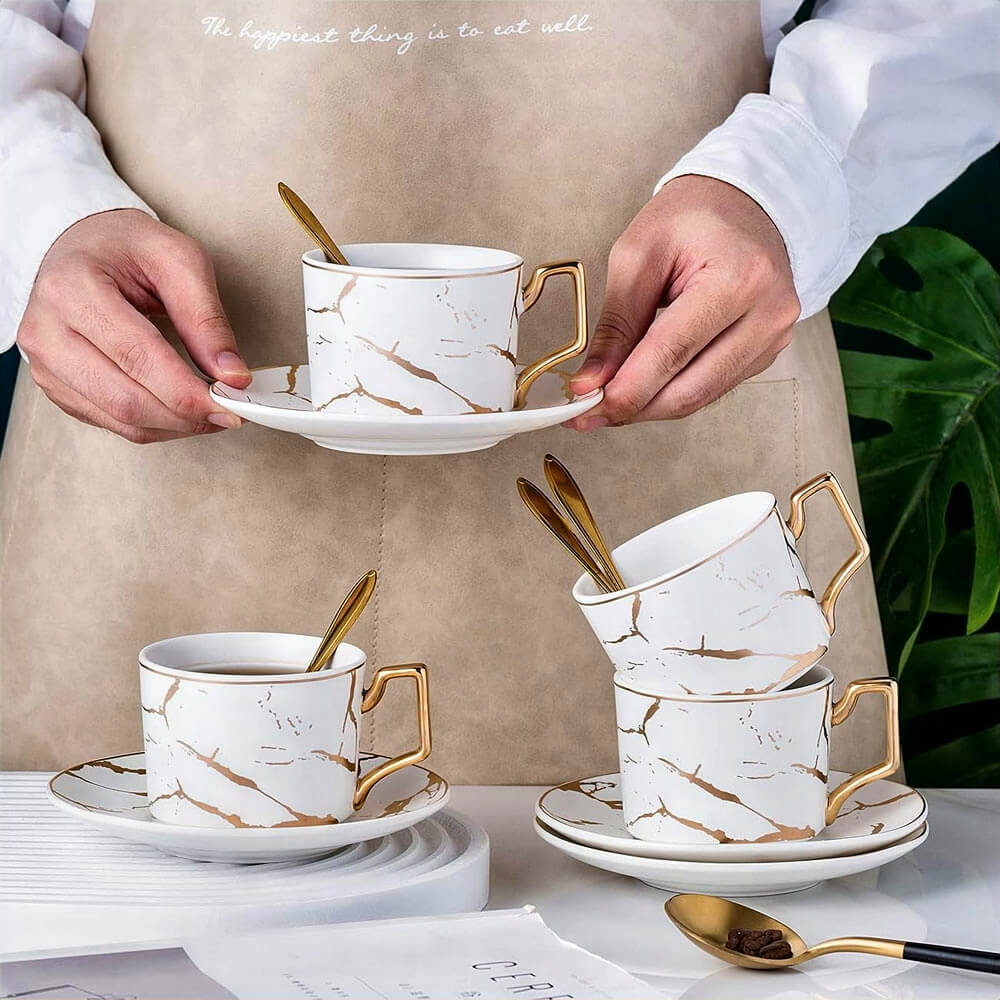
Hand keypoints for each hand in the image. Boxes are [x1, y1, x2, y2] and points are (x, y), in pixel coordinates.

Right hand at [17, 209, 250, 443]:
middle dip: (186, 416)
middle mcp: (47, 331)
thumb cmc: (126, 247)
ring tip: (210, 412)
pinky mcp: (55, 386)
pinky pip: (112, 423)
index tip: (230, 404)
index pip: (137, 358)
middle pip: (126, 400)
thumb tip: (232, 376)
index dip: (188, 392)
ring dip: (175, 426)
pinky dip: (155, 425)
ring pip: (120, 420)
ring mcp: (45, 364)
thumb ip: (207, 319)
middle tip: (228, 413)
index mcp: (72, 289)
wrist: (80, 245)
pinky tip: (180, 410)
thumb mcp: (178, 260)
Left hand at [567, 176, 799, 428]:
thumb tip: (592, 382)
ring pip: (701, 397)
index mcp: (737, 279)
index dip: (625, 389)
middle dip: (633, 408)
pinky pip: (712, 388)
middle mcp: (767, 313)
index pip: (672, 352)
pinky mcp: (767, 351)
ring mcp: (773, 337)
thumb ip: (615, 325)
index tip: (585, 407)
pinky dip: (672, 393)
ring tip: (608, 402)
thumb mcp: (637, 255)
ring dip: (649, 407)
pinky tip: (643, 387)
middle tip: (588, 413)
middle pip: (689, 389)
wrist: (743, 202)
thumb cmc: (691, 217)